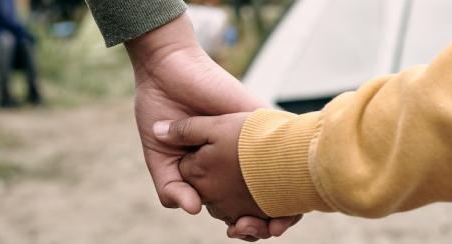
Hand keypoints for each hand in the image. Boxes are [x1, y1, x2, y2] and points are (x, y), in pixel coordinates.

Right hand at [126, 15, 299, 239]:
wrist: (166, 69)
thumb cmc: (160, 110)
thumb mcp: (160, 157)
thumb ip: (171, 187)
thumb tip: (194, 210)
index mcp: (218, 172)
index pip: (240, 207)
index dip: (245, 225)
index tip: (237, 230)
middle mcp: (240, 160)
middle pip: (266, 201)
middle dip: (265, 223)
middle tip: (250, 227)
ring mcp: (253, 142)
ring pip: (284, 181)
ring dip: (284, 206)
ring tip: (270, 222)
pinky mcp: (262, 119)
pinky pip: (287, 145)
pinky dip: (291, 172)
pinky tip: (284, 190)